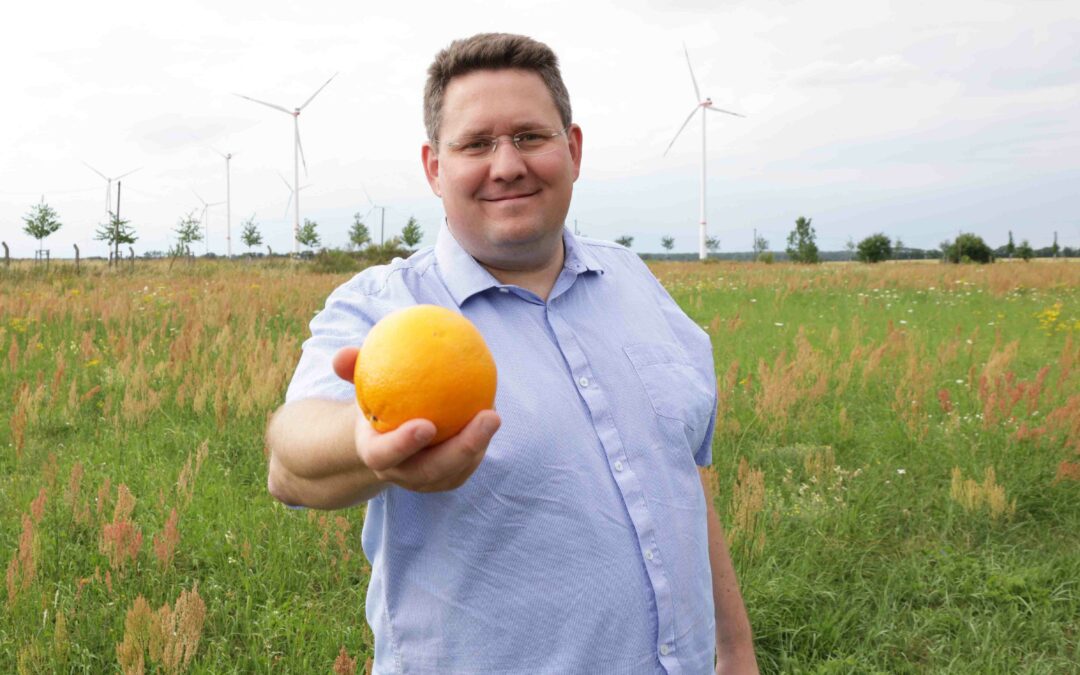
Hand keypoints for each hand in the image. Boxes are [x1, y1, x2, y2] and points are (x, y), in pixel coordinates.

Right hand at [333, 346, 500, 492]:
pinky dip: (480, 441)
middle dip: (462, 449)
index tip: (426, 424)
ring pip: (455, 471)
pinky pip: (467, 463)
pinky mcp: (447, 478)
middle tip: (489, 416)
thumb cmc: (373, 402)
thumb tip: (344, 354)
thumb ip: (353, 369)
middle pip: (430, 471)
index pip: (384, 455)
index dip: (403, 444)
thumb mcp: (362, 385)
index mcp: (374, 453)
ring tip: (492, 414)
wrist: (384, 436)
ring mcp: (425, 481)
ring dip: (477, 446)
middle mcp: (400, 473)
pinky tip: (490, 408)